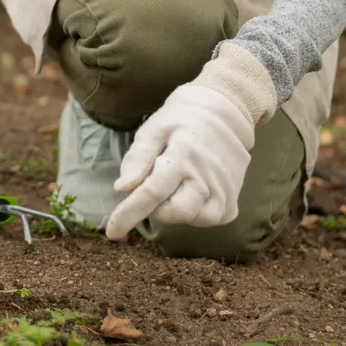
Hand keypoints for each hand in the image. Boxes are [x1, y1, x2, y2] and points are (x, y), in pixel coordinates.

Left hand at [103, 40, 280, 239]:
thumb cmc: (179, 122)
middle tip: (155, 186)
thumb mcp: (153, 130)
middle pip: (175, 212)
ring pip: (195, 219)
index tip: (113, 233)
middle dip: (157, 207)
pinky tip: (191, 193)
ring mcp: (224, 189)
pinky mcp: (233, 200)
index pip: (152, 192)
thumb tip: (121, 189)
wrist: (223, 113)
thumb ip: (138, 159)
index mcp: (182, 155)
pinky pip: (211, 219)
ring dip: (177, 211)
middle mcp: (206, 175)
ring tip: (175, 186)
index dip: (130, 214)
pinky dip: (196, 214)